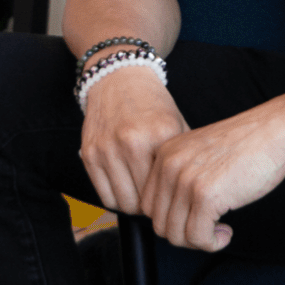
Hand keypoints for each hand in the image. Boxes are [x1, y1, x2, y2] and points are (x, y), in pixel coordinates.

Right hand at [77, 66, 188, 214]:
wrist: (120, 78)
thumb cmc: (153, 105)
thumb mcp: (176, 124)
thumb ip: (184, 157)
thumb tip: (194, 194)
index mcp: (159, 133)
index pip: (167, 188)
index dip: (171, 199)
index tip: (173, 198)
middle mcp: (131, 140)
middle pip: (143, 201)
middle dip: (151, 207)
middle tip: (157, 201)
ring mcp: (107, 148)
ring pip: (122, 202)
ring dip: (133, 205)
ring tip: (142, 195)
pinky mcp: (89, 153)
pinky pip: (104, 196)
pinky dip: (116, 198)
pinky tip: (126, 188)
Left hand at [139, 96, 284, 251]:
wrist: (274, 131)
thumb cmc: (245, 145)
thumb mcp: (199, 153)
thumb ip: (180, 177)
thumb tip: (171, 218)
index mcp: (165, 153)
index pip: (148, 205)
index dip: (171, 219)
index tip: (194, 219)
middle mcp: (169, 165)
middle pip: (158, 223)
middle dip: (184, 233)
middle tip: (208, 229)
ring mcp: (186, 180)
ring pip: (175, 234)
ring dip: (198, 241)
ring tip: (218, 230)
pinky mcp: (206, 196)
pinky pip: (198, 237)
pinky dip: (212, 243)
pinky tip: (226, 232)